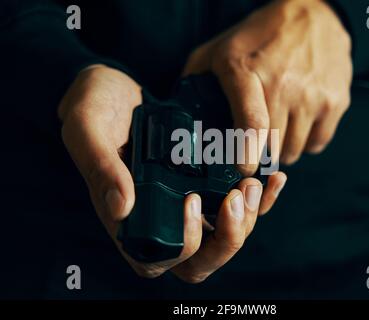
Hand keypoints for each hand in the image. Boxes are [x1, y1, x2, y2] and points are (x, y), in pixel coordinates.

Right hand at [58, 65, 286, 281]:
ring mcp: (185, 203)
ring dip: (249, 218)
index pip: (161, 260)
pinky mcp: (204, 182)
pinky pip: (238, 205)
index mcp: (129, 218)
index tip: (192, 200)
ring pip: (225, 235)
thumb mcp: (87, 128)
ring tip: (258, 183)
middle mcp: (160, 218)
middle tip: (240, 196)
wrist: (114, 85)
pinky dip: (262, 198)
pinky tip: (274, 177)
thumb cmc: (94, 106)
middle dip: (228, 238)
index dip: (184, 244)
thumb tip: (121, 209)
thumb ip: (100, 167)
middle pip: (202, 258)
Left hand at [183, 0, 352, 173]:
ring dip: (282, 148)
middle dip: (259, 153)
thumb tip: (179, 114)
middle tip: (254, 139)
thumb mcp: (218, 48)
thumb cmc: (260, 35)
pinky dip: (306, 142)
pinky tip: (298, 122)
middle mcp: (284, 85)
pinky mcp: (335, 102)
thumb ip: (194, 79)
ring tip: (276, 126)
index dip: (244, 156)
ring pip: (293, 151)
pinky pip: (317, 144)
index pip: (251, 124)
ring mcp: (313, 95)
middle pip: (271, 148)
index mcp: (246, 71)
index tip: (241, 169)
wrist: (314, 15)